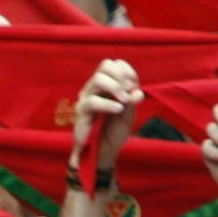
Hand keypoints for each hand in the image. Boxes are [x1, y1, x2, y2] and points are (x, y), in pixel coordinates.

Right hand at [73, 58, 140, 177]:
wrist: (104, 152)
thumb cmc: (115, 131)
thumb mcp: (130, 114)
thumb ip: (133, 101)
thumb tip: (136, 93)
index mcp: (106, 85)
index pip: (115, 64)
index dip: (127, 71)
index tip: (134, 86)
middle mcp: (94, 88)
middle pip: (105, 65)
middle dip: (121, 76)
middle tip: (129, 91)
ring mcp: (86, 98)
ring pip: (98, 79)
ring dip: (115, 87)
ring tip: (124, 101)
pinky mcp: (81, 111)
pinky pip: (93, 101)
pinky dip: (108, 104)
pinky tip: (118, 110)